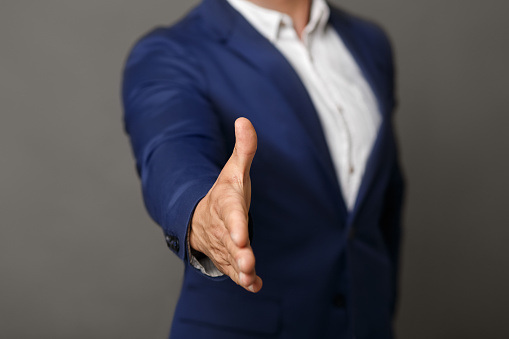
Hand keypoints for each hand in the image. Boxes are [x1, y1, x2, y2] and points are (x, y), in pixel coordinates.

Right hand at [189, 118, 262, 292]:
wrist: (200, 216)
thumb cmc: (224, 193)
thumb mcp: (233, 170)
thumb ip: (244, 149)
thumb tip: (244, 120)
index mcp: (224, 204)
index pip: (230, 213)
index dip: (236, 225)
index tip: (243, 237)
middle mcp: (221, 226)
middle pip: (230, 240)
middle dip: (238, 253)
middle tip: (248, 262)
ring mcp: (223, 244)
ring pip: (230, 259)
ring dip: (240, 270)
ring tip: (251, 277)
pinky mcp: (228, 258)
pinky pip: (234, 271)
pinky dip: (244, 280)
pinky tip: (256, 286)